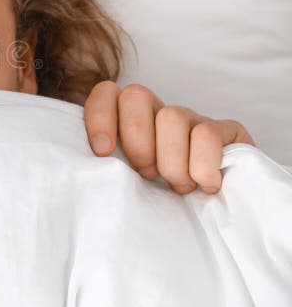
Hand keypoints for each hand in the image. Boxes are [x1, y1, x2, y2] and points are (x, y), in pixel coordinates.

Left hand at [83, 81, 254, 194]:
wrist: (216, 217)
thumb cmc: (159, 200)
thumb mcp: (127, 182)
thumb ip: (106, 167)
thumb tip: (82, 170)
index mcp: (129, 120)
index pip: (106, 93)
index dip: (100, 117)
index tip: (102, 152)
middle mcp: (159, 113)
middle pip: (136, 96)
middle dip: (137, 142)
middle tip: (147, 175)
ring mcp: (193, 118)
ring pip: (172, 116)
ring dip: (171, 162)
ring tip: (178, 186)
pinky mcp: (228, 131)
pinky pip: (207, 135)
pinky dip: (202, 167)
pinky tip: (205, 186)